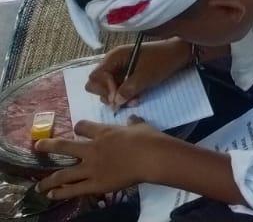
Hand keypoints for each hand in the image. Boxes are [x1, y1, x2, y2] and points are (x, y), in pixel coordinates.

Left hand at [37, 119, 170, 199]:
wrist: (152, 157)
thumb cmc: (148, 138)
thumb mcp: (140, 126)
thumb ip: (132, 123)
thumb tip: (132, 118)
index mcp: (103, 133)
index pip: (83, 127)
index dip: (78, 127)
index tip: (76, 129)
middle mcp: (92, 149)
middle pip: (64, 146)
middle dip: (48, 146)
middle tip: (38, 147)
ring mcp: (91, 168)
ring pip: (63, 174)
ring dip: (48, 180)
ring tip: (38, 186)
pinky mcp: (95, 184)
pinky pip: (74, 190)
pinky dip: (61, 193)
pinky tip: (51, 195)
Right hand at [84, 39, 191, 108]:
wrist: (178, 54)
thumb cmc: (162, 60)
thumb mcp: (145, 76)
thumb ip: (128, 89)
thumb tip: (115, 102)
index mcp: (114, 57)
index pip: (95, 77)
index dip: (103, 88)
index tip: (117, 96)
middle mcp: (112, 62)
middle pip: (96, 83)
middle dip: (108, 94)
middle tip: (124, 101)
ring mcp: (118, 69)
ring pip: (106, 88)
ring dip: (118, 97)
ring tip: (134, 100)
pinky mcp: (125, 75)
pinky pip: (117, 88)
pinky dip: (124, 95)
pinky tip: (136, 98)